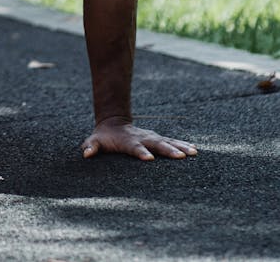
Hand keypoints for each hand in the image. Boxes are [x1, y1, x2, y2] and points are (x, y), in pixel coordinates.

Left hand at [82, 117, 197, 160]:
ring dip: (180, 147)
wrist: (114, 122)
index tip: (149, 159)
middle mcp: (142, 138)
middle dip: (168, 150)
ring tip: (193, 153)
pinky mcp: (157, 139)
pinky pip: (172, 142)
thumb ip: (91, 146)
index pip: (135, 147)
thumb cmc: (104, 137)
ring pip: (167, 142)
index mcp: (128, 141)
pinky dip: (182, 145)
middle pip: (156, 144)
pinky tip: (194, 150)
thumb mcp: (95, 141)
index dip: (141, 152)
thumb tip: (86, 154)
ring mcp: (151, 137)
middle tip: (181, 157)